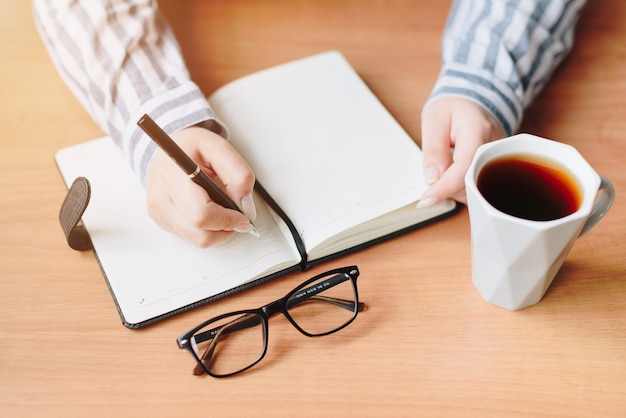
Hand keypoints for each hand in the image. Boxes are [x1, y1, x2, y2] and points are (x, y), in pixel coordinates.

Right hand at [145, 126, 256, 247]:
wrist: (167, 150)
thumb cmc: (191, 147)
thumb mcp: (220, 148)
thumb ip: (239, 174)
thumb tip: (246, 206)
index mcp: (174, 176)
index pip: (200, 214)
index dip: (227, 220)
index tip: (243, 216)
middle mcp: (161, 198)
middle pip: (200, 234)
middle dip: (226, 228)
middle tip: (237, 215)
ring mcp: (159, 213)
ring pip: (197, 240)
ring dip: (218, 231)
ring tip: (224, 211)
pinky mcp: (161, 221)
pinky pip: (191, 237)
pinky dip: (207, 229)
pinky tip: (209, 210)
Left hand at [418, 97, 504, 206]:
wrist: (472, 104)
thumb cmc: (453, 109)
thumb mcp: (434, 120)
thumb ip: (433, 149)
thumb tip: (432, 179)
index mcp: (479, 130)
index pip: (465, 166)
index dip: (445, 187)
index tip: (427, 200)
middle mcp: (495, 148)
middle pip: (474, 183)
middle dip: (448, 190)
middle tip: (430, 184)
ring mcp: (499, 160)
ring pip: (478, 190)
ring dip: (454, 190)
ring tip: (442, 172)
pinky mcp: (497, 170)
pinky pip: (480, 188)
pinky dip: (461, 189)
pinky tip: (451, 178)